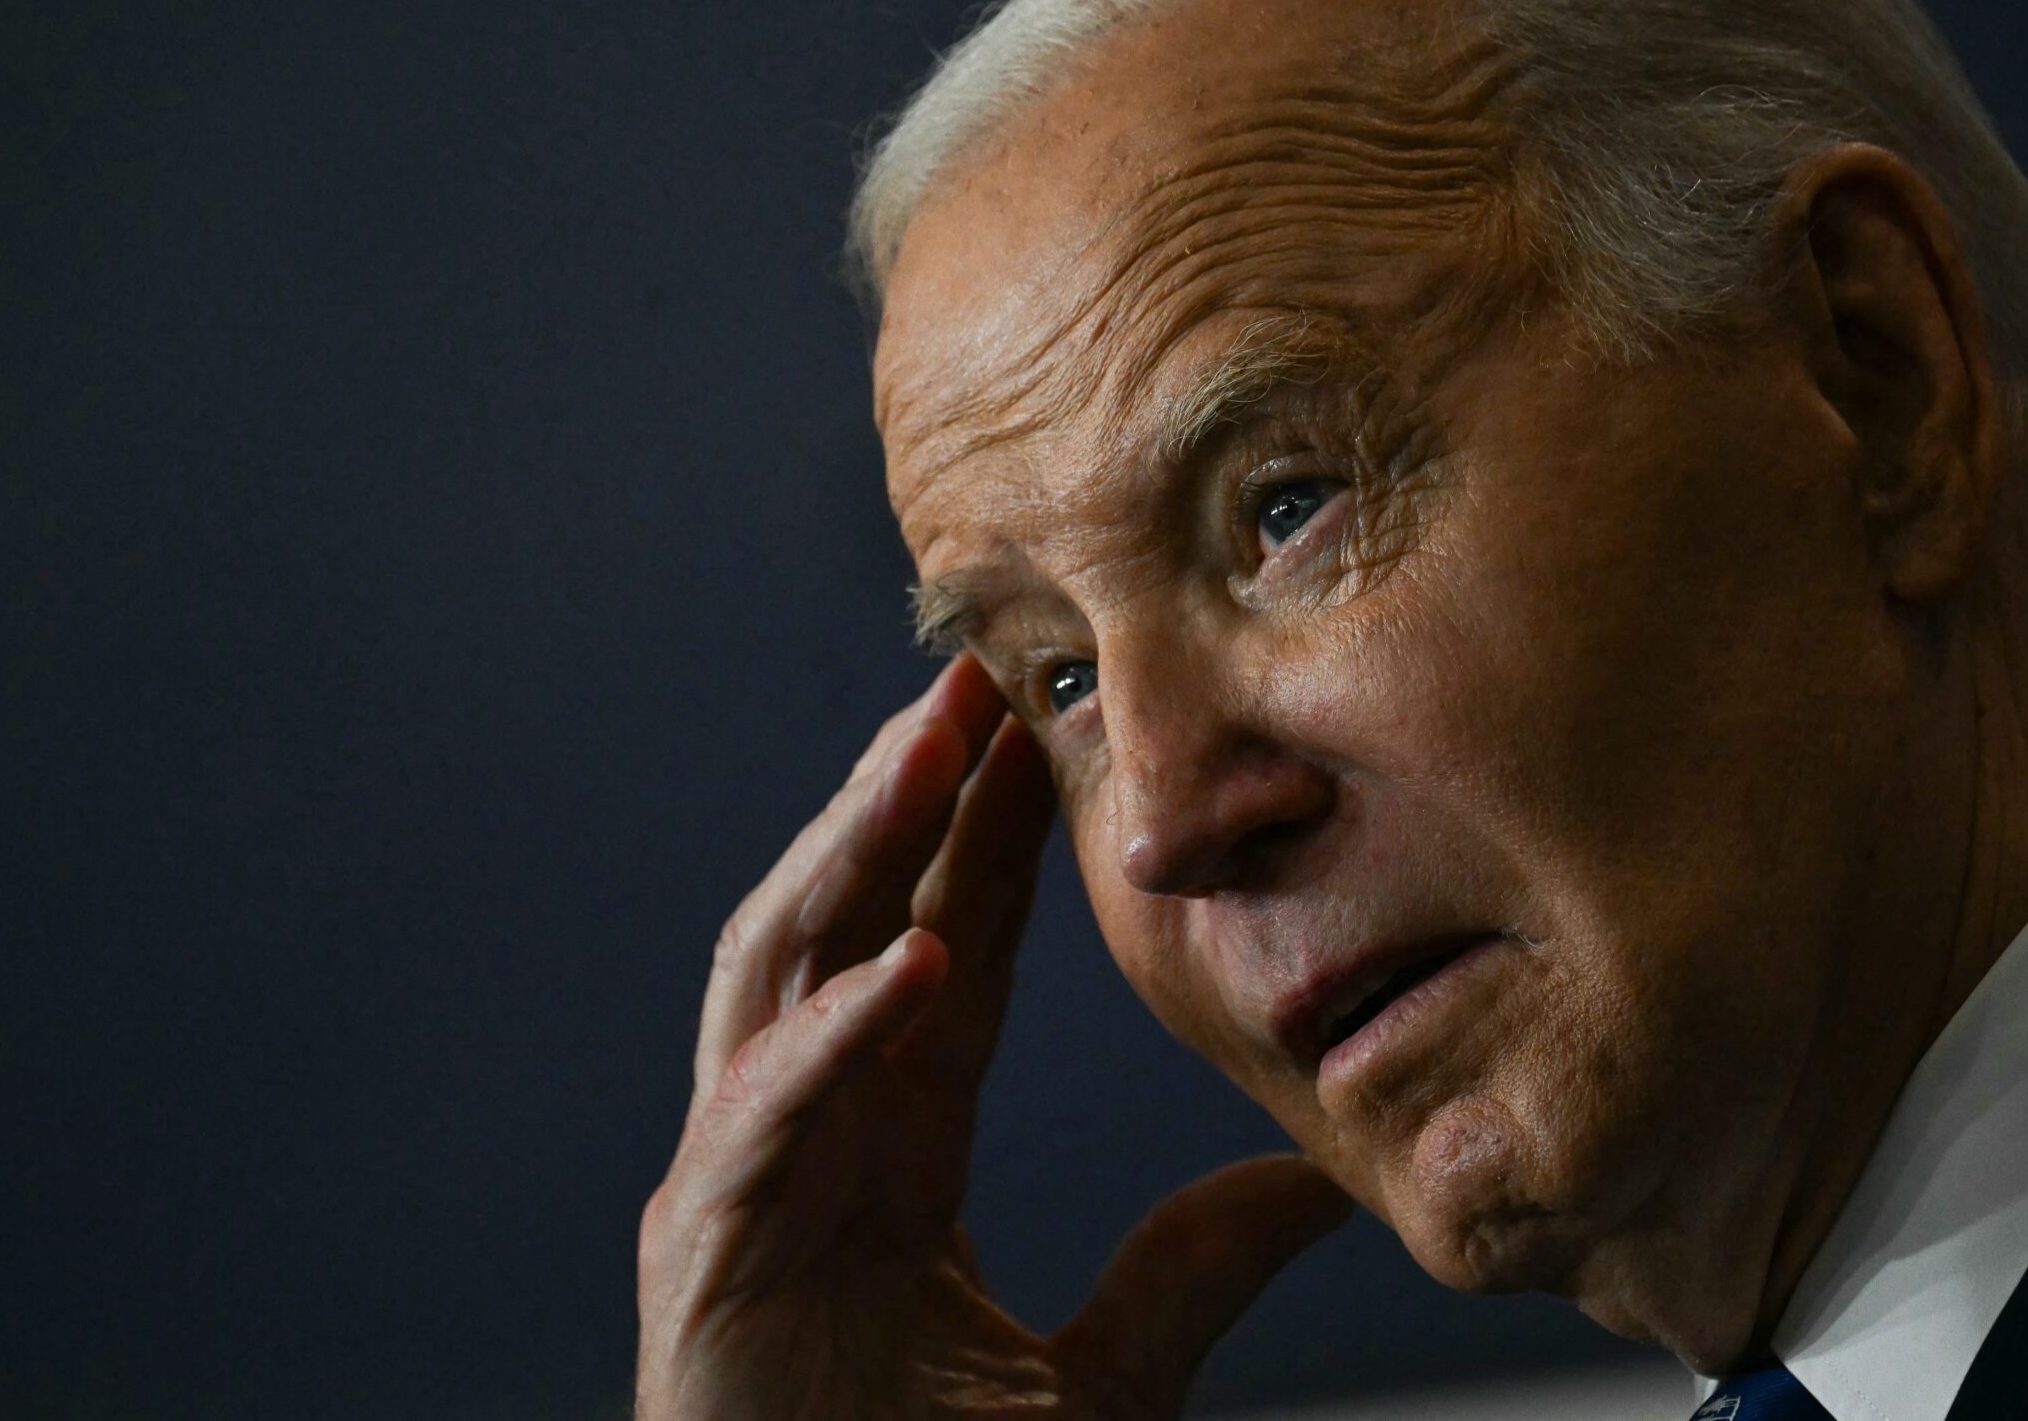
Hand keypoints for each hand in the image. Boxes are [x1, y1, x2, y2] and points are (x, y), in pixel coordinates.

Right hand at [635, 652, 1352, 1419]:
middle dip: (906, 798)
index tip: (1047, 730)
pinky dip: (834, 1038)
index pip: (945, 949)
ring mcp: (744, 1185)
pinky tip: (915, 965)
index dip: (989, 840)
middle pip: (851, 922)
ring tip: (924, 754)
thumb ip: (1196, 1270)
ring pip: (779, 976)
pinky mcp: (705, 1257)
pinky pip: (766, 1118)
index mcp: (892, 1148)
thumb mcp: (1111, 1373)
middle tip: (974, 676)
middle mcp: (807, 1139)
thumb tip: (1321, 1184)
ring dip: (850, 858)